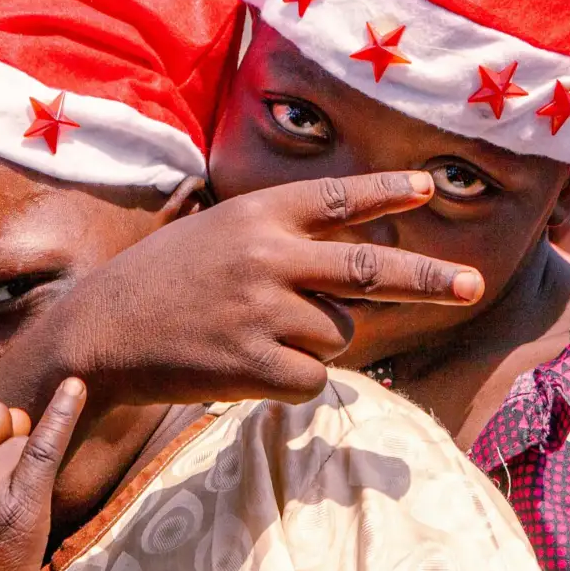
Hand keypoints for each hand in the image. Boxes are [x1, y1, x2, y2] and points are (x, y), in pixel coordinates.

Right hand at [47, 171, 484, 405]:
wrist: (97, 333)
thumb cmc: (164, 282)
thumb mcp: (219, 234)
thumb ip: (282, 240)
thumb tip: (360, 276)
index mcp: (260, 214)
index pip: (339, 198)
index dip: (387, 192)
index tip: (430, 187)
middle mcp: (268, 255)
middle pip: (371, 270)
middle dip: (428, 279)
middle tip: (472, 285)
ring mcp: (262, 310)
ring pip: (338, 335)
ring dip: (314, 343)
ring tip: (254, 336)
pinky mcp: (253, 363)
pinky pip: (313, 380)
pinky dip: (294, 382)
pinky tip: (247, 369)